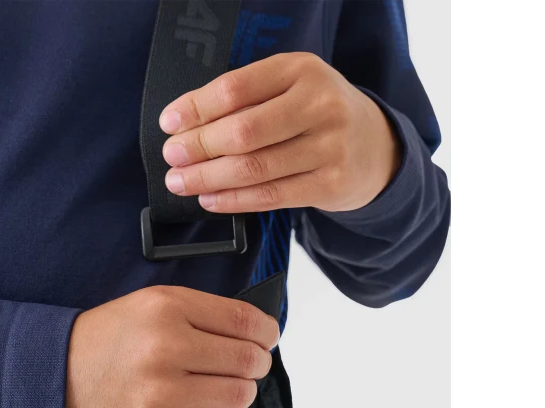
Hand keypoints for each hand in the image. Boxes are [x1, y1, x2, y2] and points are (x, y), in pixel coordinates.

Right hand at [65, 286, 279, 407]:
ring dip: (240, 394)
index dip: (267, 333)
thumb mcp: (149, 306)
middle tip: (245, 367)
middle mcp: (166, 347)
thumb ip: (202, 314)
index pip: (245, 321)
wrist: (51, 378)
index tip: (267, 339)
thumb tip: (257, 334)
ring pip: (239, 396)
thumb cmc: (107, 341)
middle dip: (256, 365)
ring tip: (220, 389)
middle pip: (248, 361)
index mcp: (167, 307)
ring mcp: (160, 392)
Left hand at [159, 52, 400, 212]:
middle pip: (243, 131)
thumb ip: (247, 100)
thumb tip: (186, 125)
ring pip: (254, 168)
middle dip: (198, 147)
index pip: (235, 88)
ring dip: (208, 178)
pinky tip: (210, 199)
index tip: (169, 123)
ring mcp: (328, 147)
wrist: (374, 146)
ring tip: (181, 181)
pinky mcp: (330, 184)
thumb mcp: (291, 88)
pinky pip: (270, 196)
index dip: (196, 108)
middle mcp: (319, 105)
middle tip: (172, 157)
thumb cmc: (318, 115)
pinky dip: (233, 201)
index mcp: (301, 70)